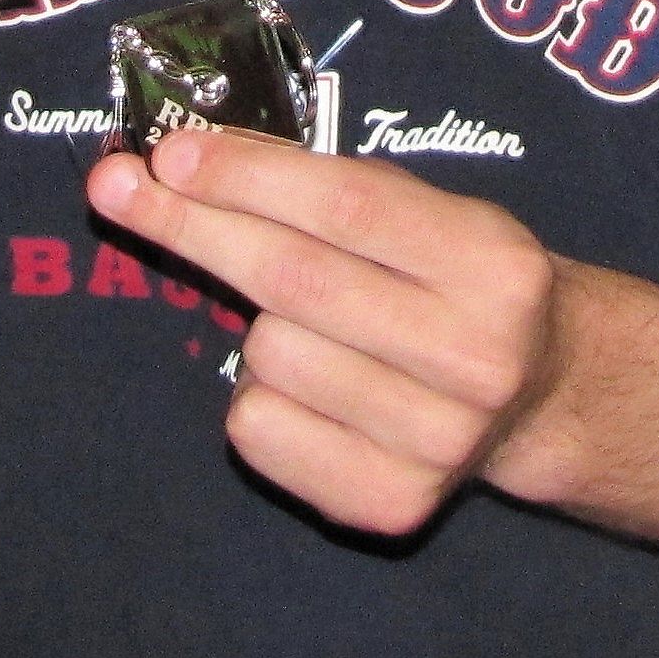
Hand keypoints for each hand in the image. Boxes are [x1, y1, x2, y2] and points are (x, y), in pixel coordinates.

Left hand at [86, 131, 563, 534]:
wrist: (539, 392)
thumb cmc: (454, 280)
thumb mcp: (429, 213)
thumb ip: (327, 188)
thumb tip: (184, 163)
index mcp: (495, 267)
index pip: (347, 207)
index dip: (247, 177)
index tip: (170, 152)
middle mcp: (476, 359)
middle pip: (294, 279)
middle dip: (194, 225)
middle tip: (119, 187)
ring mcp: (436, 442)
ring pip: (269, 354)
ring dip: (255, 324)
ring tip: (308, 324)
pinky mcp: (392, 505)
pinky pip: (259, 428)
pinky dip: (256, 394)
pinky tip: (308, 384)